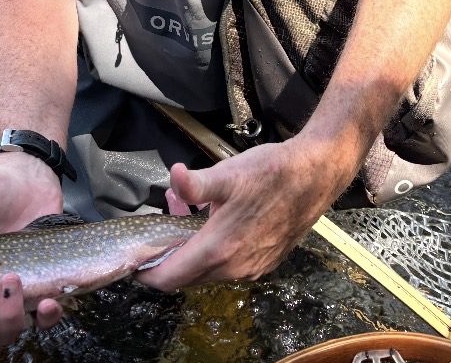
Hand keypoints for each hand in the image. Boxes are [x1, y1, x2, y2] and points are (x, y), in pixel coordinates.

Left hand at [136, 136, 350, 290]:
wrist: (315, 176)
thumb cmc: (271, 173)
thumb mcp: (227, 173)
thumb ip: (194, 183)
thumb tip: (173, 176)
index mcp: (218, 249)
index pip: (170, 277)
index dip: (147, 272)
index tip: (135, 259)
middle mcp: (234, 268)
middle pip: (186, 278)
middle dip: (170, 257)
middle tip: (164, 227)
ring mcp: (251, 269)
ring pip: (208, 272)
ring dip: (192, 253)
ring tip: (189, 216)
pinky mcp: (265, 264)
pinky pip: (228, 268)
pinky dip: (214, 253)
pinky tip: (216, 223)